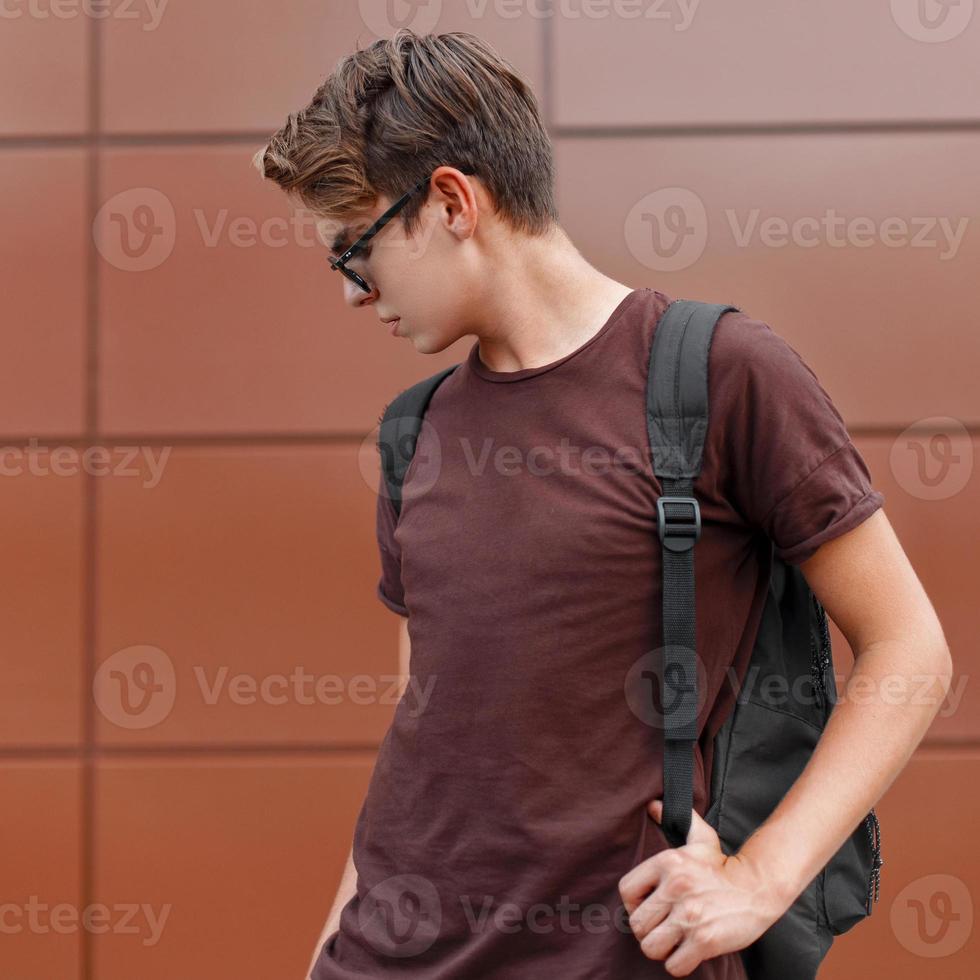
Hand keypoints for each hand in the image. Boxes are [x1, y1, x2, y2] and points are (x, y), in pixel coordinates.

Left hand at [618, 799, 787, 976]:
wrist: (759, 887)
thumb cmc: (724, 866)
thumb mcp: (700, 838)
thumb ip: (676, 820)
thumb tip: (653, 805)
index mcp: (667, 863)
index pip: (626, 891)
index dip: (633, 903)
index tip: (648, 907)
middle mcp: (675, 888)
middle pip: (637, 925)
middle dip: (648, 931)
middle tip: (662, 929)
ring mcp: (689, 916)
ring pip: (650, 947)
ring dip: (661, 950)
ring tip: (673, 942)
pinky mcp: (704, 940)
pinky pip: (674, 965)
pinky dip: (679, 964)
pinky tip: (688, 952)